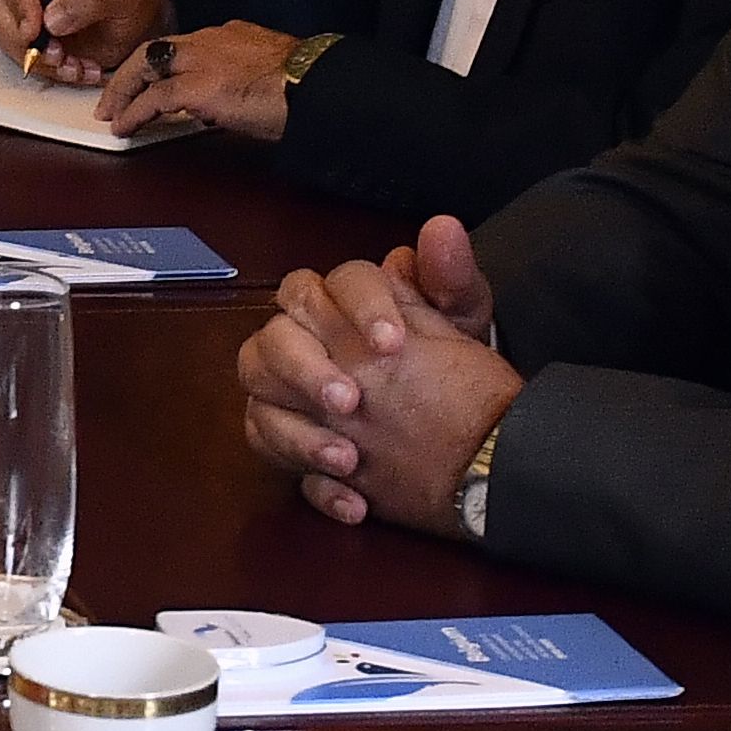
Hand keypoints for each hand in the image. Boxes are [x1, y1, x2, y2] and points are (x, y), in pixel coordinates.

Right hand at [0, 0, 161, 83]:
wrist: (136, 20)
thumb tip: (53, 19)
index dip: (19, 4)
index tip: (36, 30)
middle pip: (0, 10)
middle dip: (25, 41)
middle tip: (55, 55)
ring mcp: (26, 10)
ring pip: (9, 39)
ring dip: (41, 61)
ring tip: (75, 65)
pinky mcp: (31, 37)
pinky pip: (26, 58)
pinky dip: (50, 71)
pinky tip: (76, 69)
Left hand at [98, 19, 300, 139]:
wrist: (315, 84)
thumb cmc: (303, 84)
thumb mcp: (267, 72)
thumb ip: (241, 79)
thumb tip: (228, 103)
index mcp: (228, 36)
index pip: (182, 46)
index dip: (161, 64)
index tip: (150, 79)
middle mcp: (210, 41)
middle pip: (154, 51)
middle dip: (130, 73)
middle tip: (114, 94)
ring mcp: (202, 61)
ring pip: (146, 67)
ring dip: (124, 91)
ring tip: (111, 112)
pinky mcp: (199, 86)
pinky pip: (155, 99)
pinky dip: (135, 112)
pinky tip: (126, 126)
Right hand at [234, 218, 514, 529]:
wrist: (471, 435)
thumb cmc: (455, 366)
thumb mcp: (465, 322)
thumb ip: (452, 276)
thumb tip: (442, 227)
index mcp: (341, 306)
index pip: (328, 286)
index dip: (355, 310)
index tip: (394, 344)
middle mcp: (305, 346)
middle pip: (273, 340)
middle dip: (307, 369)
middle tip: (352, 400)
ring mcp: (293, 401)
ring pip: (260, 402)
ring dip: (299, 433)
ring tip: (350, 459)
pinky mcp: (297, 450)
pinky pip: (281, 467)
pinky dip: (317, 488)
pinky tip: (357, 503)